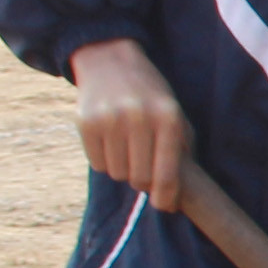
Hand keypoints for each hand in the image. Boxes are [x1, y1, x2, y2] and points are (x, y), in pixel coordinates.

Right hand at [69, 39, 188, 209]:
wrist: (109, 60)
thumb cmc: (150, 94)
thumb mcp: (175, 113)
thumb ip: (181, 148)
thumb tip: (175, 196)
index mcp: (168, 118)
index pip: (167, 172)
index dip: (166, 195)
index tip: (164, 207)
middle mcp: (140, 119)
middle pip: (140, 178)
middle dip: (143, 180)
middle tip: (142, 167)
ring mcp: (110, 120)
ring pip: (118, 174)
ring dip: (123, 169)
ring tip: (127, 148)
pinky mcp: (86, 123)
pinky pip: (98, 164)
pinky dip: (105, 161)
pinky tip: (110, 142)